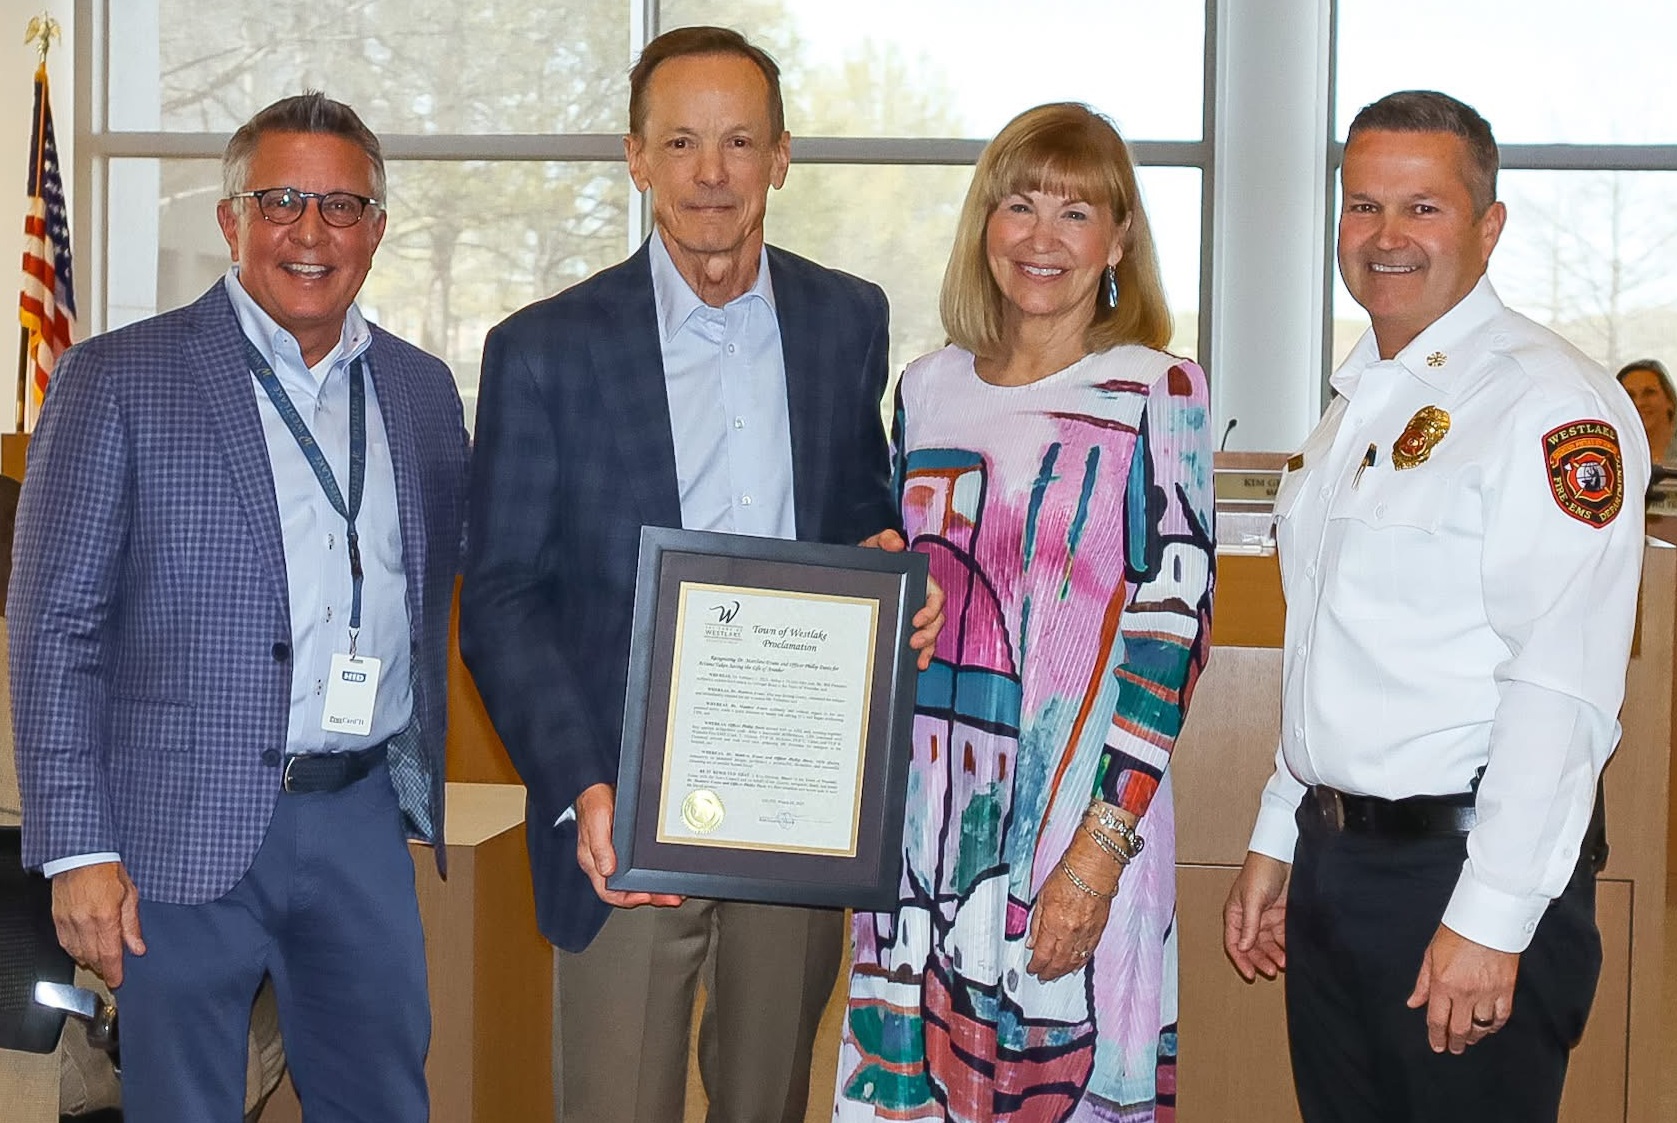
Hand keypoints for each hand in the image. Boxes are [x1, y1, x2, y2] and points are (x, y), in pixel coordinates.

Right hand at [52, 862, 144, 987]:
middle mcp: (85, 922)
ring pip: (78, 954)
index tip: (117, 982)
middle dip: (104, 968)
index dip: (114, 972)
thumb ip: (132, 924)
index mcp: (105, 917)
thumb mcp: (130, 894)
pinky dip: (75, 952)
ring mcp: (68, 922)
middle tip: (112, 971)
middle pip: (93, 957)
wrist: (81, 856)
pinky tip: (83, 951)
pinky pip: (65, 944)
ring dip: (90, 961)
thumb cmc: (108, 871)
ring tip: (100, 962)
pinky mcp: (58, 919)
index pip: (109, 954)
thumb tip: (138, 948)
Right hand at [573, 783, 682, 909]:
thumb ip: (600, 847)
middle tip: (671, 897)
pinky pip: (640, 867)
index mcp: (594, 862)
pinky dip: (654, 873)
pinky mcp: (627, 849)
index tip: (646, 896)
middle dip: (650, 896)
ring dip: (655, 888)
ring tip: (674, 891)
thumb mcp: (596, 821)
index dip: (628, 898)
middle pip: (627, 890)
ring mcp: (617, 857)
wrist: (598, 784)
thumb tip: (607, 869)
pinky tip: (666, 873)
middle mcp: (606, 863)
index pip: (609, 892)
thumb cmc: (593, 801)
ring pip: (636, 881)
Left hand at [861, 529, 944, 670]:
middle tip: (914, 642)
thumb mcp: (871, 548)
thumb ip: (883, 541)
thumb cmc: (868, 561)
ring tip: (917, 657)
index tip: (916, 620)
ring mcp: (914, 616)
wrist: (853, 576)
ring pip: (931, 634)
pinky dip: (922, 655)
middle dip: (930, 633)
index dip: (931, 610)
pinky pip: (921, 644)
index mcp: (919, 581)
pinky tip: (916, 664)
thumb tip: (895, 543)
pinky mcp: (905, 629)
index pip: (936, 596)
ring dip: (928, 647)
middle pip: (937, 620)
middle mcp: (920, 600)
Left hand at [1025, 836, 1119, 981]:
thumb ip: (1037, 924)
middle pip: (1057, 962)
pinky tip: (1074, 967)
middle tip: (1042, 977)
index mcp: (1054, 925)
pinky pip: (1087, 954)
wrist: (1093, 869)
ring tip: (1055, 976)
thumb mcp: (1042, 898)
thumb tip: (1032, 943)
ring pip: (1073, 962)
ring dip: (1063, 971)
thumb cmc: (1068, 877)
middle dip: (1048, 973)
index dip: (1036, 966)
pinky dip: (1079, 963)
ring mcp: (1086, 934)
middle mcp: (1070, 934)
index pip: (1042, 955)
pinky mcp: (1097, 931)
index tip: (1032, 969)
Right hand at [1223, 851, 1288, 980]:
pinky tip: (1292, 952)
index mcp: (1235, 914)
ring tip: (1284, 963)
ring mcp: (1266, 918)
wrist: (1282, 855)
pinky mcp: (1282, 916)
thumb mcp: (1252, 899)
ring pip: (1269, 944)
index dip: (1241, 960)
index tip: (1250, 973)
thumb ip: (1249, 924)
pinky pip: (1283, 936)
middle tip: (1271, 970)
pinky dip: (1286, 945)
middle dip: (1261, 960)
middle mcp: (1249, 919)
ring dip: (1275, 954)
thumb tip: (1243, 948)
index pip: (1234, 943)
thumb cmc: (1260, 871)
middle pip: (1252, 947)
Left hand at [1407, 924, 1517, 1053]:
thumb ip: (1423, 983)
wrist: (1488, 918)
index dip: (1436, 1037)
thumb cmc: (1458, 931)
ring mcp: (1488, 992)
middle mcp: (1465, 991)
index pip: (1438, 1019)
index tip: (1437, 1045)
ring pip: (1481, 1027)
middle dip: (1455, 1042)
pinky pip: (1501, 1017)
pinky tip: (1488, 1027)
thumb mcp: (1431, 955)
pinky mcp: (1506, 989)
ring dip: (1474, 1037)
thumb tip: (1414, 1003)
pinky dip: (1494, 1026)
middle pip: (1460, 1028)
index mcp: (1444, 983)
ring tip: (1470, 1039)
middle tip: (1454, 1048)